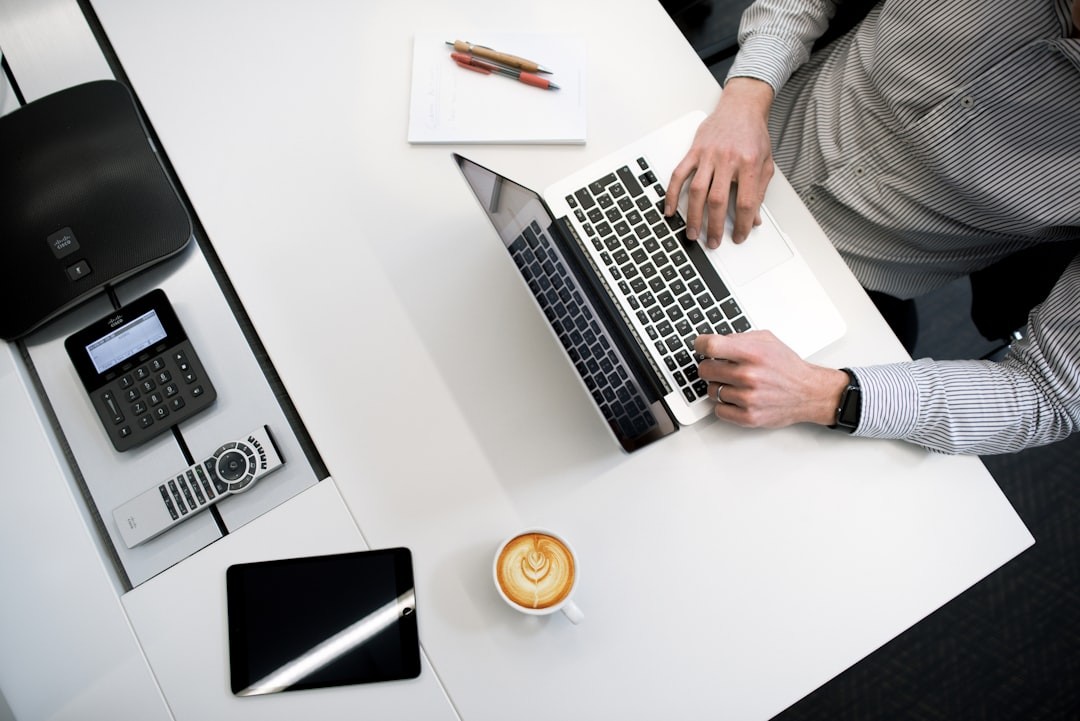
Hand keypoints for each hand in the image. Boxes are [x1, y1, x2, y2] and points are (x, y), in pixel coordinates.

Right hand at [664, 78, 775, 246]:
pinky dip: (672, 193)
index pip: (745, 202)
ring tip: (692, 233)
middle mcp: (727, 159)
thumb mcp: (765, 163)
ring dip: (693, 216)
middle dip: (715, 226)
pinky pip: (679, 175)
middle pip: (718, 200)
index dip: (743, 224)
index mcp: (748, 163)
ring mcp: (708, 155)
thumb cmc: (753, 134)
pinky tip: (670, 209)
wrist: (741, 107)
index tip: (740, 236)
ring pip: (697, 191)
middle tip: (713, 242)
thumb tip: (755, 218)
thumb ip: (759, 191)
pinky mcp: (694, 151)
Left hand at [695, 331, 848, 427]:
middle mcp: (749, 376)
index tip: (700, 346)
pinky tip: (736, 398)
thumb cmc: (787, 367)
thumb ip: (739, 338)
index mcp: (752, 354)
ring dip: (719, 386)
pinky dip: (724, 405)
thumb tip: (713, 341)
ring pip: (711, 390)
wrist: (808, 392)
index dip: (700, 345)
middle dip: (710, 367)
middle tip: (720, 367)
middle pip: (705, 370)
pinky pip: (718, 410)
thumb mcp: (767, 340)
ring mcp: (748, 398)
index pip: (710, 346)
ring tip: (736, 383)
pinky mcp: (748, 417)